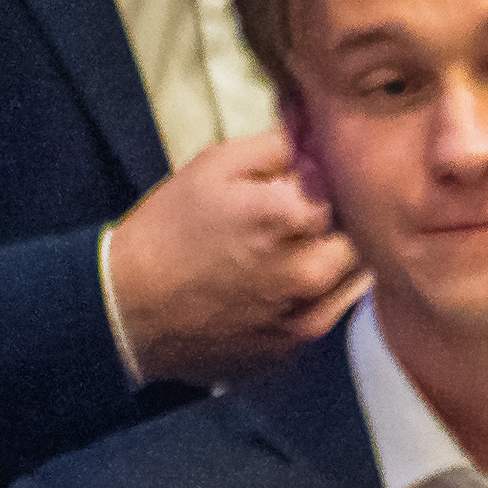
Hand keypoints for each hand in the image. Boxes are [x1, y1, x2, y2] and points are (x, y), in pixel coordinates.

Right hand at [103, 129, 365, 386]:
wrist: (129, 309)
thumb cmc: (167, 231)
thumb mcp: (212, 166)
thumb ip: (276, 145)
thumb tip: (316, 137)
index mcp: (289, 216)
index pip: (344, 187)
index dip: (325, 181)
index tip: (304, 182)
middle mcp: (306, 271)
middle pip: (358, 236)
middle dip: (338, 223)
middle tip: (304, 218)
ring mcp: (303, 317)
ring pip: (352, 279)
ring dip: (336, 261)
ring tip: (294, 252)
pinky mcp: (293, 350)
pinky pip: (329, 315)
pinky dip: (318, 298)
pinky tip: (282, 287)